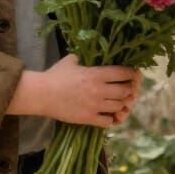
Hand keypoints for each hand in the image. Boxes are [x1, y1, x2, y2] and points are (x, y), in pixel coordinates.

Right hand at [12, 56, 141, 126]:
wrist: (41, 94)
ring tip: (118, 102)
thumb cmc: (55, 75)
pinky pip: (108, 121)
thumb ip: (84, 57)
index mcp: (96, 74)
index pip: (123, 73)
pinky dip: (111, 118)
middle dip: (129, 90)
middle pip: (125, 91)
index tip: (133, 74)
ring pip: (119, 106)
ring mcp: (95, 105)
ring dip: (121, 104)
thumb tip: (90, 51)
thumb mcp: (71, 60)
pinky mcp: (88, 118)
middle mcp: (99, 90)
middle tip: (127, 89)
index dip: (131, 74)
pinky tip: (107, 115)